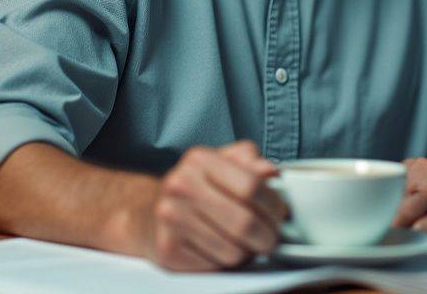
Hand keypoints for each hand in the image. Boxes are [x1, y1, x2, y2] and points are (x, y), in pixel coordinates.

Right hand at [138, 140, 287, 270]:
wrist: (145, 214)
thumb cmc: (193, 188)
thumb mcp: (220, 163)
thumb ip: (248, 161)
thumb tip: (271, 172)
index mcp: (199, 159)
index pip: (251, 186)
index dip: (274, 205)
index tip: (281, 214)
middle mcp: (180, 185)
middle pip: (244, 223)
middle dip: (267, 236)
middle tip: (270, 237)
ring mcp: (171, 219)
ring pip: (233, 251)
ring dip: (246, 252)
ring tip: (241, 242)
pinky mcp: (167, 250)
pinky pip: (214, 266)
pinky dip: (224, 262)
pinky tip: (219, 248)